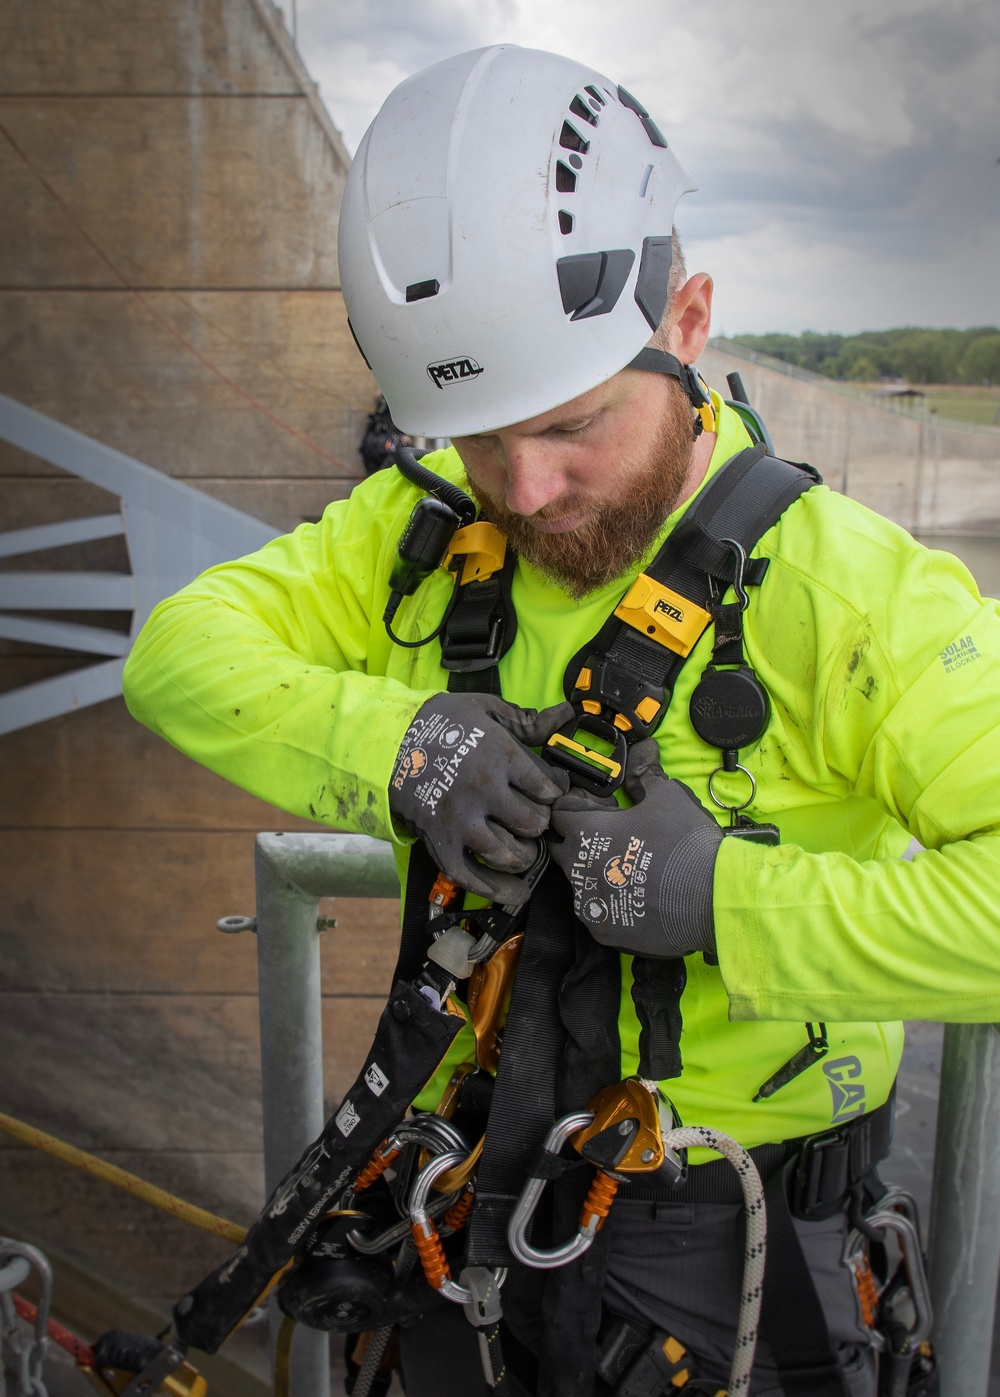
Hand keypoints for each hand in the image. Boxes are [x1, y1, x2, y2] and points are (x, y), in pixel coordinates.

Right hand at [389, 694, 571, 902]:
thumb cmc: (443, 722)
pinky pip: (470, 874)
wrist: (389, 739)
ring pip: (507, 853)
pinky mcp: (439, 839)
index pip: (546, 787)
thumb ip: (527, 721)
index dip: (555, 791)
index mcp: (498, 755)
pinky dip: (494, 889)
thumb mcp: (485, 709)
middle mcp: (482, 790)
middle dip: (540, 823)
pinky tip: (515, 892)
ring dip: (524, 856)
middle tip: (536, 820)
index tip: (551, 792)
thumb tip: (565, 715)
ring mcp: (460, 819)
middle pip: (531, 822)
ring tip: (526, 851)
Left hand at [547, 739, 722, 957]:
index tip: (595, 809)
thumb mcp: (668, 796)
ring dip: (593, 874)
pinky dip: (608, 903)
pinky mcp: (603, 931)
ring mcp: (588, 904)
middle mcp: (577, 869)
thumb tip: (645, 753)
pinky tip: (631, 896)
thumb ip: (646, 775)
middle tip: (610, 838)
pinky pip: (596, 912)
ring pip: (578, 884)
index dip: (575, 807)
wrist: (712, 898)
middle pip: (562, 849)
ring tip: (624, 871)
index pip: (558, 813)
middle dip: (578, 841)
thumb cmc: (685, 841)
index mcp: (586, 832)